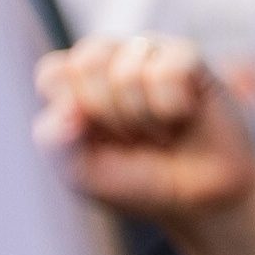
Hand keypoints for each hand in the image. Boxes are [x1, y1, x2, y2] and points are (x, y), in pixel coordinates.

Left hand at [36, 33, 254, 230]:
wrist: (201, 199)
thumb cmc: (140, 183)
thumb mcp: (84, 176)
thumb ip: (57, 143)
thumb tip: (67, 110)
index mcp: (77, 86)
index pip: (53, 73)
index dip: (70, 108)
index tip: (93, 140)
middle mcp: (111, 63)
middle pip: (86, 63)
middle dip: (107, 113)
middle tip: (131, 137)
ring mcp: (150, 55)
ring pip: (127, 70)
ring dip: (143, 116)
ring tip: (159, 132)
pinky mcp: (188, 57)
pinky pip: (167, 69)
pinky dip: (171, 105)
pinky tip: (181, 116)